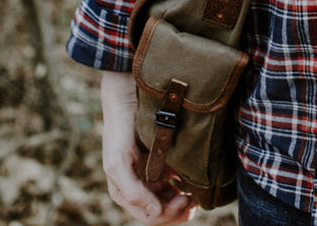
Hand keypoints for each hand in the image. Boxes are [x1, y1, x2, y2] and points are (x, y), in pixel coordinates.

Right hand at [100, 71, 197, 224]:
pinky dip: (187, 185)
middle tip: (195, 200)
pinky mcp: (162, 163)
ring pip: (171, 200)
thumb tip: (155, 213)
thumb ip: (132, 190)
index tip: (184, 200)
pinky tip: (197, 180)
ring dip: (185, 201)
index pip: (151, 217)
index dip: (168, 215)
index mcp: (127, 194)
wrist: (126, 103)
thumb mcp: (118, 163)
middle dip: (179, 210)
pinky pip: (176, 182)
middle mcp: (140, 189)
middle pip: (163, 211)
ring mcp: (151, 177)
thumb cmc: (119, 134)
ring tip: (199, 194)